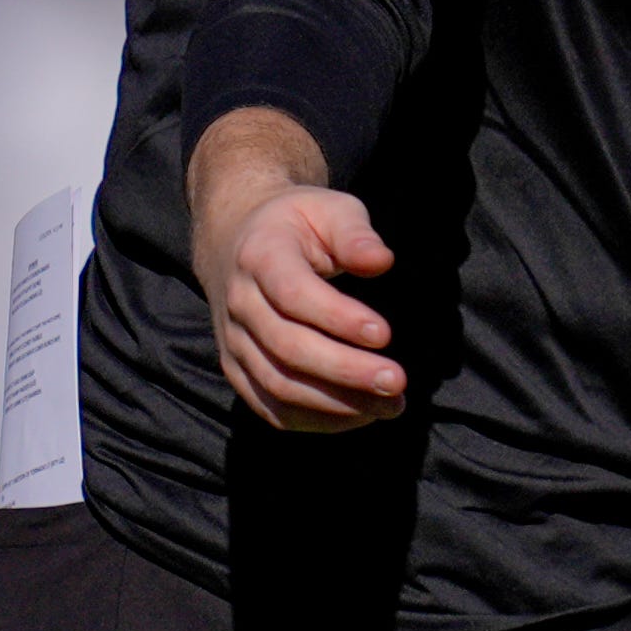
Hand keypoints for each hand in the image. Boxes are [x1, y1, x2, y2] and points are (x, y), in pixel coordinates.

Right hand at [191, 114, 404, 432]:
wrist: (235, 240)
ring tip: (391, 405)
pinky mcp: (238, 370)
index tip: (385, 334)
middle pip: (288, 348)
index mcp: (260, 257)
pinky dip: (315, 420)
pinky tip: (360, 416)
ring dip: (337, 403)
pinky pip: (271, 407)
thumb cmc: (297, 224)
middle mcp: (239, 304)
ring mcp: (233, 342)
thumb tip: (381, 261)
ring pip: (278, 385)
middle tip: (398, 381)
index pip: (295, 295)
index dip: (338, 318)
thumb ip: (355, 234)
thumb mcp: (330, 210)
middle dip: (346, 370)